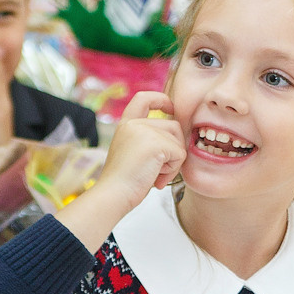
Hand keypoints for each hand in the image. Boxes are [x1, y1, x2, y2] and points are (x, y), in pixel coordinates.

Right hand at [55, 92, 186, 250]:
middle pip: (173, 126)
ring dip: (173, 162)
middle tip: (157, 171)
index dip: (161, 99)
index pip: (144, 98)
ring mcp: (145, 132)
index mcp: (126, 125)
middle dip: (173, 149)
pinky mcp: (156, 143)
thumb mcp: (133, 153)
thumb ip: (149, 140)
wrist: (113, 195)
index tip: (171, 108)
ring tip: (154, 175)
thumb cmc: (124, 183)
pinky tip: (156, 179)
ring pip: (178, 140)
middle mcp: (134, 124)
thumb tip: (177, 138)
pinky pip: (180, 154)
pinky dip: (173, 171)